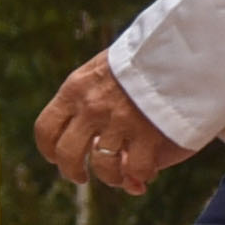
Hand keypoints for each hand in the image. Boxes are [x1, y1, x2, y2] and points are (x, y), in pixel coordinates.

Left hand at [33, 54, 190, 194]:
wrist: (178, 46)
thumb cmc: (144, 55)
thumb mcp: (105, 67)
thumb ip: (92, 93)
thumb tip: (92, 125)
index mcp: (75, 89)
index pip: (46, 129)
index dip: (48, 149)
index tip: (56, 157)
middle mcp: (91, 108)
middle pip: (68, 154)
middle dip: (73, 172)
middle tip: (83, 177)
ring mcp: (119, 121)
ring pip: (103, 166)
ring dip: (111, 178)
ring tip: (120, 177)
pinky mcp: (147, 132)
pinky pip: (137, 167)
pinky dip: (141, 174)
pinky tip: (146, 172)